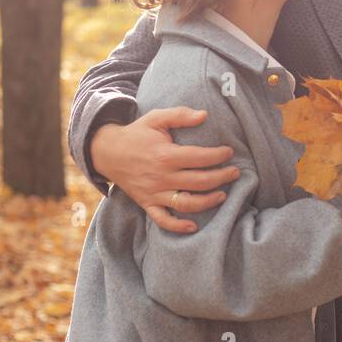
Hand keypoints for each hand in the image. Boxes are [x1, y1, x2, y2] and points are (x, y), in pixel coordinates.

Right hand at [90, 107, 239, 232]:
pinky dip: (177, 226)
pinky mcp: (146, 204)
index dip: (218, 156)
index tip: (229, 152)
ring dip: (208, 202)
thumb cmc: (136, 134)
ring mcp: (154, 193)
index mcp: (165, 155)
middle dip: (221, 178)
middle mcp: (161, 177)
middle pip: (199, 182)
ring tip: (223, 195)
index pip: (199, 158)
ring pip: (186, 203)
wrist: (107, 152)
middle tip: (235, 173)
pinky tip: (193, 226)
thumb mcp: (156, 118)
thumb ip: (180, 115)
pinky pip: (162, 220)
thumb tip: (204, 115)